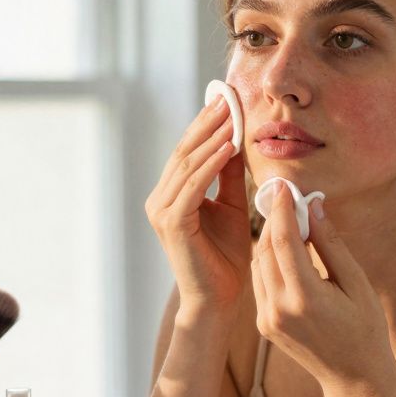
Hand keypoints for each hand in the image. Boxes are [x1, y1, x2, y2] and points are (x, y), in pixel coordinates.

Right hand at [145, 97, 251, 313]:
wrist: (219, 299)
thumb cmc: (225, 256)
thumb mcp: (231, 205)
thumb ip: (228, 175)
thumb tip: (235, 138)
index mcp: (171, 195)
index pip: (187, 151)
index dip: (206, 124)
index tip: (226, 100)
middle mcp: (160, 200)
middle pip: (184, 152)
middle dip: (207, 123)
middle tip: (227, 97)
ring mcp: (161, 211)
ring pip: (187, 165)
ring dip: (211, 138)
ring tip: (231, 115)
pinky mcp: (170, 223)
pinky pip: (193, 185)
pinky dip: (210, 164)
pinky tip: (228, 146)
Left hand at [250, 187, 392, 388]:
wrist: (353, 378)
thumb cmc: (365, 329)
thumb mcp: (356, 283)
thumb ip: (330, 245)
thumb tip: (313, 207)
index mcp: (305, 298)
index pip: (284, 240)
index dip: (283, 208)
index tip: (284, 184)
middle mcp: (278, 308)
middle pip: (265, 248)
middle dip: (274, 219)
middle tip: (286, 196)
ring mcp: (267, 319)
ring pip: (258, 263)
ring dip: (270, 238)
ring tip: (289, 220)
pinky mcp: (263, 324)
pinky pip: (260, 280)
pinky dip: (268, 260)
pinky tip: (286, 250)